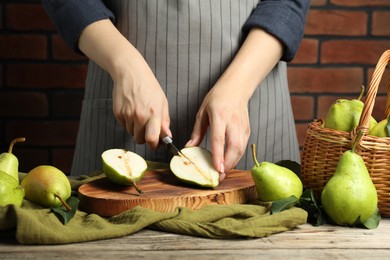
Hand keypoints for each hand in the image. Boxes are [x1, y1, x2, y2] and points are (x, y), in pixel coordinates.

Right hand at [78, 19, 170, 149]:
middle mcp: (139, 115)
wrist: (130, 73)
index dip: (154, 145)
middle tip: (147, 129)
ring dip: (135, 129)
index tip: (155, 144)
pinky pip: (123, 126)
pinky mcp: (117, 113)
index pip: (152, 139)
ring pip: (131, 133)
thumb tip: (167, 136)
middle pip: (139, 139)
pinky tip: (131, 110)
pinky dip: (127, 122)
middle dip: (144, 138)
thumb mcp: (162, 102)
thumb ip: (165, 121)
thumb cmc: (149, 86)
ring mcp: (127, 115)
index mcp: (153, 113)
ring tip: (139, 114)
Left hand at [186, 28, 283, 179]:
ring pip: (240, 149)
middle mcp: (233, 123)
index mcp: (220, 116)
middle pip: (234, 147)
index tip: (217, 168)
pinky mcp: (247, 130)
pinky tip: (228, 162)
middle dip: (227, 164)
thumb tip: (189, 148)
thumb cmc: (217, 98)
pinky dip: (236, 157)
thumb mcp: (202, 112)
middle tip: (218, 176)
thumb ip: (197, 131)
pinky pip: (243, 147)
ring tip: (222, 172)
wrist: (236, 88)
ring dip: (232, 163)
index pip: (219, 139)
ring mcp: (242, 127)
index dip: (218, 155)